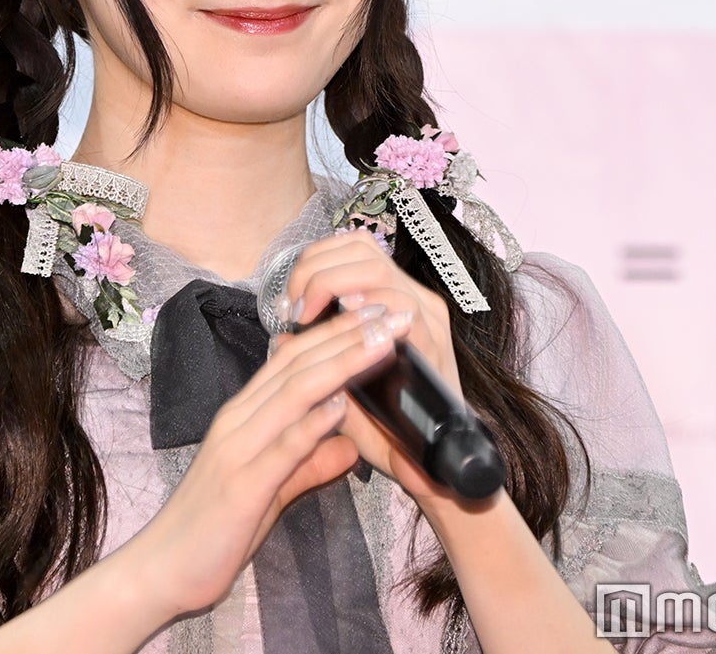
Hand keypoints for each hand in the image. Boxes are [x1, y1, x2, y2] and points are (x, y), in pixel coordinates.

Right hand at [122, 303, 411, 620]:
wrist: (161, 569)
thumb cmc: (214, 529)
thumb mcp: (271, 490)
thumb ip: (308, 463)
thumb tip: (349, 446)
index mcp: (243, 416)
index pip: (294, 360)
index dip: (337, 333)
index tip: (377, 314)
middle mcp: (238, 421)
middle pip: (298, 365)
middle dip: (348, 335)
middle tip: (392, 311)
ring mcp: (237, 449)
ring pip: (293, 393)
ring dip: (341, 363)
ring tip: (381, 341)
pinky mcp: (242, 485)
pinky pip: (280, 447)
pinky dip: (312, 423)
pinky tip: (341, 406)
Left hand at [286, 230, 462, 505]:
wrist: (429, 467)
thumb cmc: (385, 427)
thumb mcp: (345, 384)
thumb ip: (318, 357)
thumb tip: (281, 336)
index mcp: (395, 302)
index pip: (354, 249)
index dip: (317, 259)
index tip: (290, 293)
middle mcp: (414, 301)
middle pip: (362, 250)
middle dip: (317, 268)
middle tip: (294, 303)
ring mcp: (427, 318)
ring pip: (376, 269)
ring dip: (333, 281)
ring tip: (308, 311)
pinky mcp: (433, 340)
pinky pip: (399, 305)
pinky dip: (365, 303)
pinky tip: (341, 314)